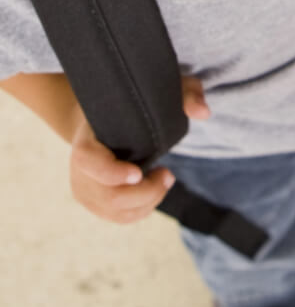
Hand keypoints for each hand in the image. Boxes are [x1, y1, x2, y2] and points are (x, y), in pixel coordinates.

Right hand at [69, 75, 209, 223]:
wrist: (106, 117)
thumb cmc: (137, 102)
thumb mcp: (164, 89)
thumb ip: (186, 93)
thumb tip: (203, 112)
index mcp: (85, 139)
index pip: (87, 161)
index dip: (110, 172)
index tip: (138, 173)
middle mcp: (79, 169)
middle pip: (109, 196)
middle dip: (146, 192)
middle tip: (168, 174)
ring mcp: (84, 189)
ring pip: (116, 212)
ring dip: (148, 202)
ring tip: (164, 178)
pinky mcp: (94, 203)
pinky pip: (119, 218)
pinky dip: (143, 209)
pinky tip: (155, 190)